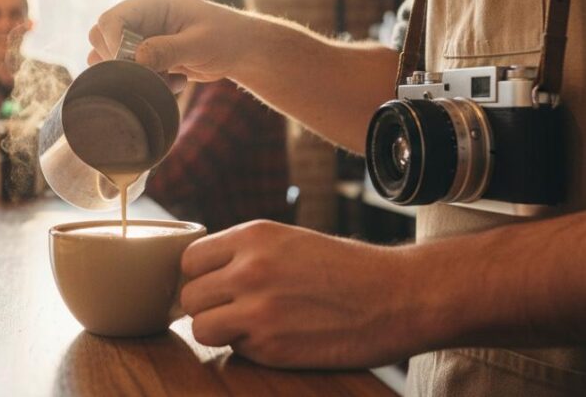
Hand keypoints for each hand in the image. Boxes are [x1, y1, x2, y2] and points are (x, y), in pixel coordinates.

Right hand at [87, 0, 252, 84]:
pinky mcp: (142, 52)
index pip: (110, 20)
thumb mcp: (199, 44)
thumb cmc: (225, 38)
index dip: (113, 47)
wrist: (239, 50)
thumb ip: (167, 50)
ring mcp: (139, 33)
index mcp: (150, 0)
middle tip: (155, 75)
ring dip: (134, 75)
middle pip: (102, 38)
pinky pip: (126, 70)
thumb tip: (135, 60)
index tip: (134, 68)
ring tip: (168, 78)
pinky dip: (143, 82)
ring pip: (110, 57)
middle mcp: (139, 14)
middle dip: (123, 63)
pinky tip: (171, 81)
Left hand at [180, 221, 419, 368]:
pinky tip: (278, 337)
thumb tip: (203, 272)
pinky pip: (233, 349)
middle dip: (207, 305)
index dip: (200, 275)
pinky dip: (248, 348)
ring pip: (200, 327)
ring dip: (219, 330)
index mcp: (254, 235)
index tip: (216, 284)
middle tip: (234, 309)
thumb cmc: (346, 269)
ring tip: (249, 326)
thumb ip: (246, 253)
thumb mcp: (290, 241)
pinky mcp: (270, 346)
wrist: (396, 297)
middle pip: (189, 295)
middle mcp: (249, 269)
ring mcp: (257, 310)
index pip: (190, 259)